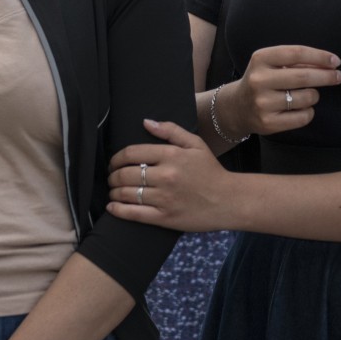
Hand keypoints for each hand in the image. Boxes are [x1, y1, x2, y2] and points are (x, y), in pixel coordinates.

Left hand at [107, 119, 240, 231]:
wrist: (229, 201)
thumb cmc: (210, 171)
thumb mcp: (195, 144)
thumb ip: (170, 130)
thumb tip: (145, 122)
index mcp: (171, 156)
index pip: (132, 153)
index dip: (116, 158)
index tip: (113, 162)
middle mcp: (166, 176)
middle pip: (125, 174)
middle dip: (113, 176)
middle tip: (111, 178)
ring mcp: (164, 198)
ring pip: (127, 194)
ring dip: (114, 192)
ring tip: (113, 191)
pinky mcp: (165, 217)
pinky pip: (134, 214)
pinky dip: (118, 210)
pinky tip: (112, 207)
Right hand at [219, 45, 340, 137]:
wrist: (238, 107)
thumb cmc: (264, 80)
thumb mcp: (272, 64)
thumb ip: (297, 62)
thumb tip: (330, 64)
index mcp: (260, 59)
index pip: (296, 53)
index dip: (320, 56)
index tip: (336, 61)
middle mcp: (259, 80)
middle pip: (303, 77)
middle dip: (327, 76)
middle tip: (339, 77)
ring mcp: (262, 103)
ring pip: (306, 98)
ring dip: (314, 95)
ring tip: (307, 94)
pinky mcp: (268, 123)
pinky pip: (303, 117)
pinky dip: (309, 112)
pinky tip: (301, 108)